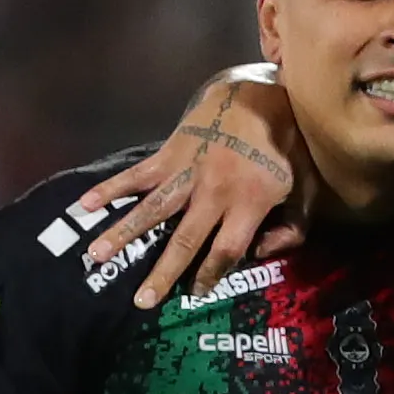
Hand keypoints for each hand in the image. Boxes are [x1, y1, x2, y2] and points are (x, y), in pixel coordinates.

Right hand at [75, 76, 303, 307]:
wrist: (257, 92)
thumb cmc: (285, 146)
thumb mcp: (306, 189)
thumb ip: (293, 228)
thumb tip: (261, 254)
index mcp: (249, 202)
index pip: (226, 250)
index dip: (211, 275)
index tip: (196, 293)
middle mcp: (213, 191)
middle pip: (185, 240)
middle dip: (163, 273)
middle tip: (142, 301)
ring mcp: (188, 171)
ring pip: (153, 209)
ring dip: (124, 233)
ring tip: (97, 255)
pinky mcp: (170, 152)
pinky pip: (137, 174)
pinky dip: (111, 187)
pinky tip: (86, 204)